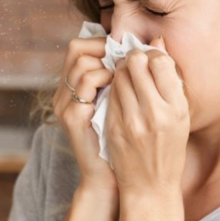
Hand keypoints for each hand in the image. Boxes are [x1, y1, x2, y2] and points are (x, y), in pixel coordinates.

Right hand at [53, 35, 117, 196]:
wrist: (111, 179)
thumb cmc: (124, 143)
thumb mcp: (124, 103)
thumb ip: (128, 76)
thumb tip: (155, 42)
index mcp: (74, 88)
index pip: (79, 46)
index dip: (102, 42)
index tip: (125, 51)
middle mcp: (64, 93)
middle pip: (76, 49)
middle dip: (104, 50)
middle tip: (124, 64)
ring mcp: (65, 105)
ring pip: (83, 64)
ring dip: (108, 67)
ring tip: (122, 82)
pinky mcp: (71, 118)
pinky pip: (85, 84)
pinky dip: (104, 81)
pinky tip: (118, 93)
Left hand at [106, 37, 189, 199]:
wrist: (149, 187)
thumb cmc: (169, 151)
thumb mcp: (181, 118)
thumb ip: (171, 82)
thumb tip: (158, 43)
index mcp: (176, 109)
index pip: (160, 63)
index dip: (153, 55)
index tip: (151, 58)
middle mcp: (154, 113)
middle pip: (135, 64)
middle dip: (133, 58)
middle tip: (133, 62)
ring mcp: (131, 120)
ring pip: (118, 77)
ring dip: (120, 71)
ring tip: (125, 76)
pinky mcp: (113, 127)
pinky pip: (110, 95)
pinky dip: (113, 88)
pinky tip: (118, 93)